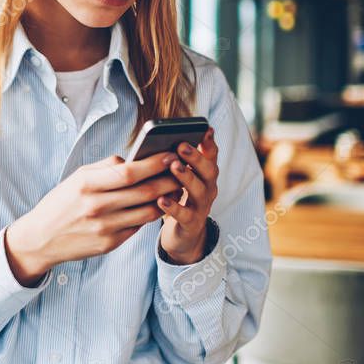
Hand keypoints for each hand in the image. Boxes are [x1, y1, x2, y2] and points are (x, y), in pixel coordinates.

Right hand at [5, 151, 185, 285]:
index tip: (171, 153)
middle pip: (144, 192)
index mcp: (87, 184)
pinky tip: (158, 205)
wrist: (41, 238)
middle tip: (182, 170)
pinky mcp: (110, 244)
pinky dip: (151, 214)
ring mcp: (104, 227)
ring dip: (166, 199)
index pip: (130, 172)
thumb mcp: (77, 178)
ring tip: (175, 188)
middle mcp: (97, 206)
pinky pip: (139, 226)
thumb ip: (105, 167)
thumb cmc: (61, 203)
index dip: (154, 163)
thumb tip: (134, 160)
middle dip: (168, 179)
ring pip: (148, 211)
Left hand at [158, 127, 218, 263]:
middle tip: (182, 145)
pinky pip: (184, 215)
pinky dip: (173, 207)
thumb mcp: (176, 179)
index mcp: (205, 175)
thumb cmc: (177, 198)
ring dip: (187, 177)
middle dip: (196, 157)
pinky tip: (161, 199)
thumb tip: (152, 140)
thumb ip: (171, 161)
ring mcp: (201, 207)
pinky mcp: (191, 224)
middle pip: (208, 171)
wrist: (183, 235)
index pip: (211, 156)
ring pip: (199, 191)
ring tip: (174, 166)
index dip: (209, 143)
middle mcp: (208, 189)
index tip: (205, 129)